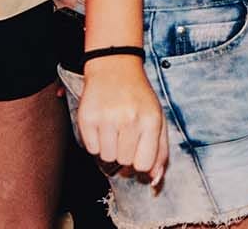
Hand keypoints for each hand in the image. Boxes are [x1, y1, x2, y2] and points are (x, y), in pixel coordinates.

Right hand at [76, 55, 168, 184]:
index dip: (139, 163)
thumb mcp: (157, 118)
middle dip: (125, 153)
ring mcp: (107, 118)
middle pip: (124, 162)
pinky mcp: (87, 118)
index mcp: (151, 120)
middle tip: (125, 134)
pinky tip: (102, 125)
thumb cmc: (138, 97)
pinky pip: (91, 149)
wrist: (115, 68)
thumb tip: (154, 179)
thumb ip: (160, 151)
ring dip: (110, 148)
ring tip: (114, 128)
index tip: (138, 152)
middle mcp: (130, 119)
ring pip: (107, 158)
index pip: (144, 164)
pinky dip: (96, 142)